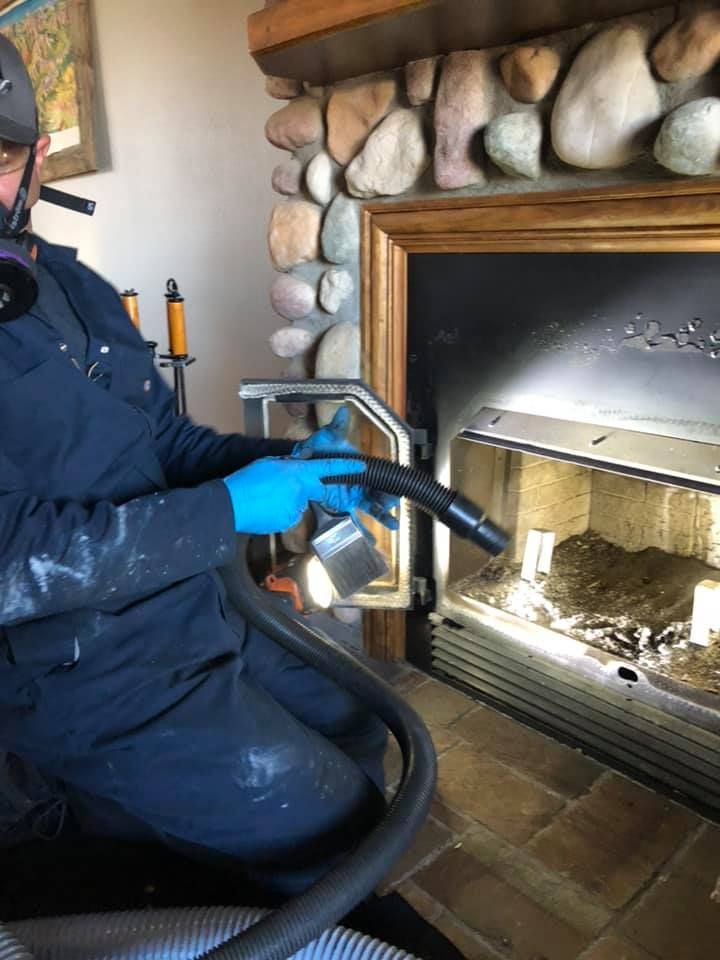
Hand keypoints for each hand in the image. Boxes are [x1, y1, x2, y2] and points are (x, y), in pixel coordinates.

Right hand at [223, 456, 366, 533]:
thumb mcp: (268, 464)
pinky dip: (277, 513)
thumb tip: (294, 469)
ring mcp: (295, 509)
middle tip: (276, 488)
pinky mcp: (287, 523)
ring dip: (285, 502)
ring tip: (264, 499)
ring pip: (297, 504)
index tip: (361, 466)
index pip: (328, 468)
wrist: (230, 505)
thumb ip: (287, 467)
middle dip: (299, 488)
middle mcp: (301, 492)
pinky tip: (263, 510)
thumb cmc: (245, 482)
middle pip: (310, 490)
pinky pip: (287, 516)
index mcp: (298, 473)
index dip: (346, 467)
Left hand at [294, 407, 399, 530]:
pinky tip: (371, 539)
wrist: (301, 463)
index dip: (388, 485)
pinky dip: (363, 530)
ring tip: (392, 524)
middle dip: (387, 501)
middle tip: (392, 507)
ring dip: (383, 516)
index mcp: (360, 466)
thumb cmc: (317, 449)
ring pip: (371, 507)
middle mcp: (359, 482)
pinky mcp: (341, 507)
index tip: (395, 493)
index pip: (379, 476)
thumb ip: (336, 427)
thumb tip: (342, 411)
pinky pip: (354, 519)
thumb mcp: (327, 438)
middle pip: (378, 494)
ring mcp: (351, 496)